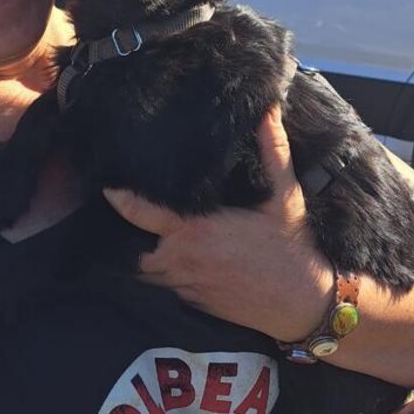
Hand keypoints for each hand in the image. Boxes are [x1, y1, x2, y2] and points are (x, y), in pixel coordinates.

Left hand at [103, 106, 333, 340]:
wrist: (307, 304)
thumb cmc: (293, 247)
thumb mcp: (284, 195)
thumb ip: (273, 149)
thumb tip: (269, 108)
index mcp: (197, 230)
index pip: (141, 213)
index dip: (119, 199)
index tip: (106, 185)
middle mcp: (184, 260)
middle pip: (133, 249)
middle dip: (122, 235)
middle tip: (118, 214)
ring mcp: (188, 285)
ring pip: (145, 273)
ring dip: (137, 257)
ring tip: (133, 235)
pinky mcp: (196, 304)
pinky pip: (165, 289)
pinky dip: (157, 275)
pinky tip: (163, 259)